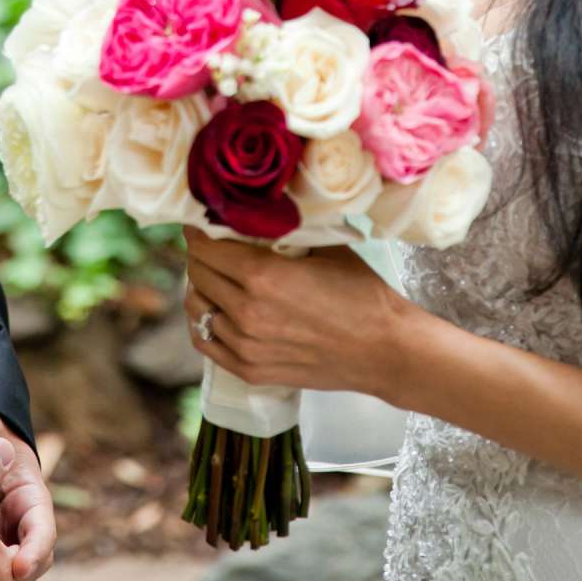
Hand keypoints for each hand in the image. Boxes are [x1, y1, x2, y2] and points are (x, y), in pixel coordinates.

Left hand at [185, 227, 413, 395]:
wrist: (384, 350)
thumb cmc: (360, 294)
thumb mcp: (324, 248)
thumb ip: (285, 232)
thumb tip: (258, 210)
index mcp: (262, 276)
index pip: (206, 247)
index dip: (199, 231)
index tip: (200, 223)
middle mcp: (247, 312)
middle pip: (198, 275)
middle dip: (200, 256)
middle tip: (210, 246)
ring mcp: (246, 345)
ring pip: (197, 308)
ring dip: (201, 288)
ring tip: (215, 277)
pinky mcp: (251, 370)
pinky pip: (205, 342)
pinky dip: (204, 322)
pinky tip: (214, 310)